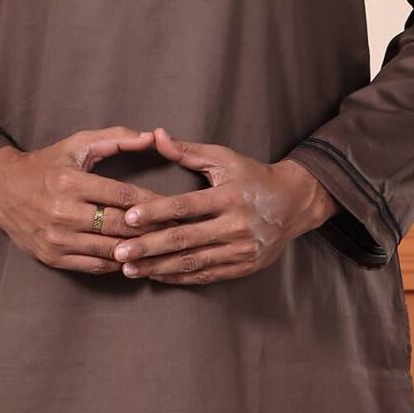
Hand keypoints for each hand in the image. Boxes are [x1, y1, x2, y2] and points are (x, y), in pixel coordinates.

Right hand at [0, 128, 171, 272]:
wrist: (0, 190)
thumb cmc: (46, 165)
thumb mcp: (77, 144)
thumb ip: (116, 138)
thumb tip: (152, 136)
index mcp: (70, 181)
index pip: (123, 195)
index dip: (153, 203)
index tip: (177, 207)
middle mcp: (62, 212)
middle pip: (119, 226)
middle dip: (153, 229)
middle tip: (179, 231)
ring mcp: (57, 238)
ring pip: (110, 250)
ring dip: (139, 251)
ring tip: (164, 248)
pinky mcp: (53, 257)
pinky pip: (95, 265)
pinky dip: (118, 263)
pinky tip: (136, 258)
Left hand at [109, 125, 337, 285]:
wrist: (294, 204)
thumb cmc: (253, 177)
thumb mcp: (224, 159)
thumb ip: (187, 151)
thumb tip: (156, 135)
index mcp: (229, 196)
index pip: (185, 207)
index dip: (155, 212)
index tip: (128, 217)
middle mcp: (236, 225)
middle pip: (185, 239)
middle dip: (149, 246)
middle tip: (119, 251)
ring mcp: (241, 249)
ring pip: (193, 262)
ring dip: (158, 267)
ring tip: (129, 268)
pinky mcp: (244, 266)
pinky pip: (206, 275)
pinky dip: (179, 277)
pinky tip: (156, 274)